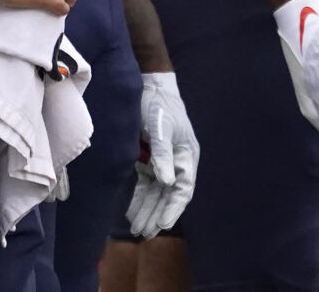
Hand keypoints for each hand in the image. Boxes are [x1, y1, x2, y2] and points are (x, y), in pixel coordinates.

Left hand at [127, 72, 198, 237]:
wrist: (147, 86)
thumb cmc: (158, 104)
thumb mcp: (160, 126)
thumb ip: (163, 153)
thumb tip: (168, 182)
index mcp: (186, 154)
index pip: (183, 187)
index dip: (174, 207)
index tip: (163, 224)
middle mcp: (176, 160)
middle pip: (169, 194)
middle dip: (158, 213)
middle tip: (146, 233)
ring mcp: (162, 161)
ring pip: (157, 192)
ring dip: (149, 209)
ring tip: (138, 229)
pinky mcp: (149, 158)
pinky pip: (145, 184)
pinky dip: (140, 198)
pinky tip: (132, 212)